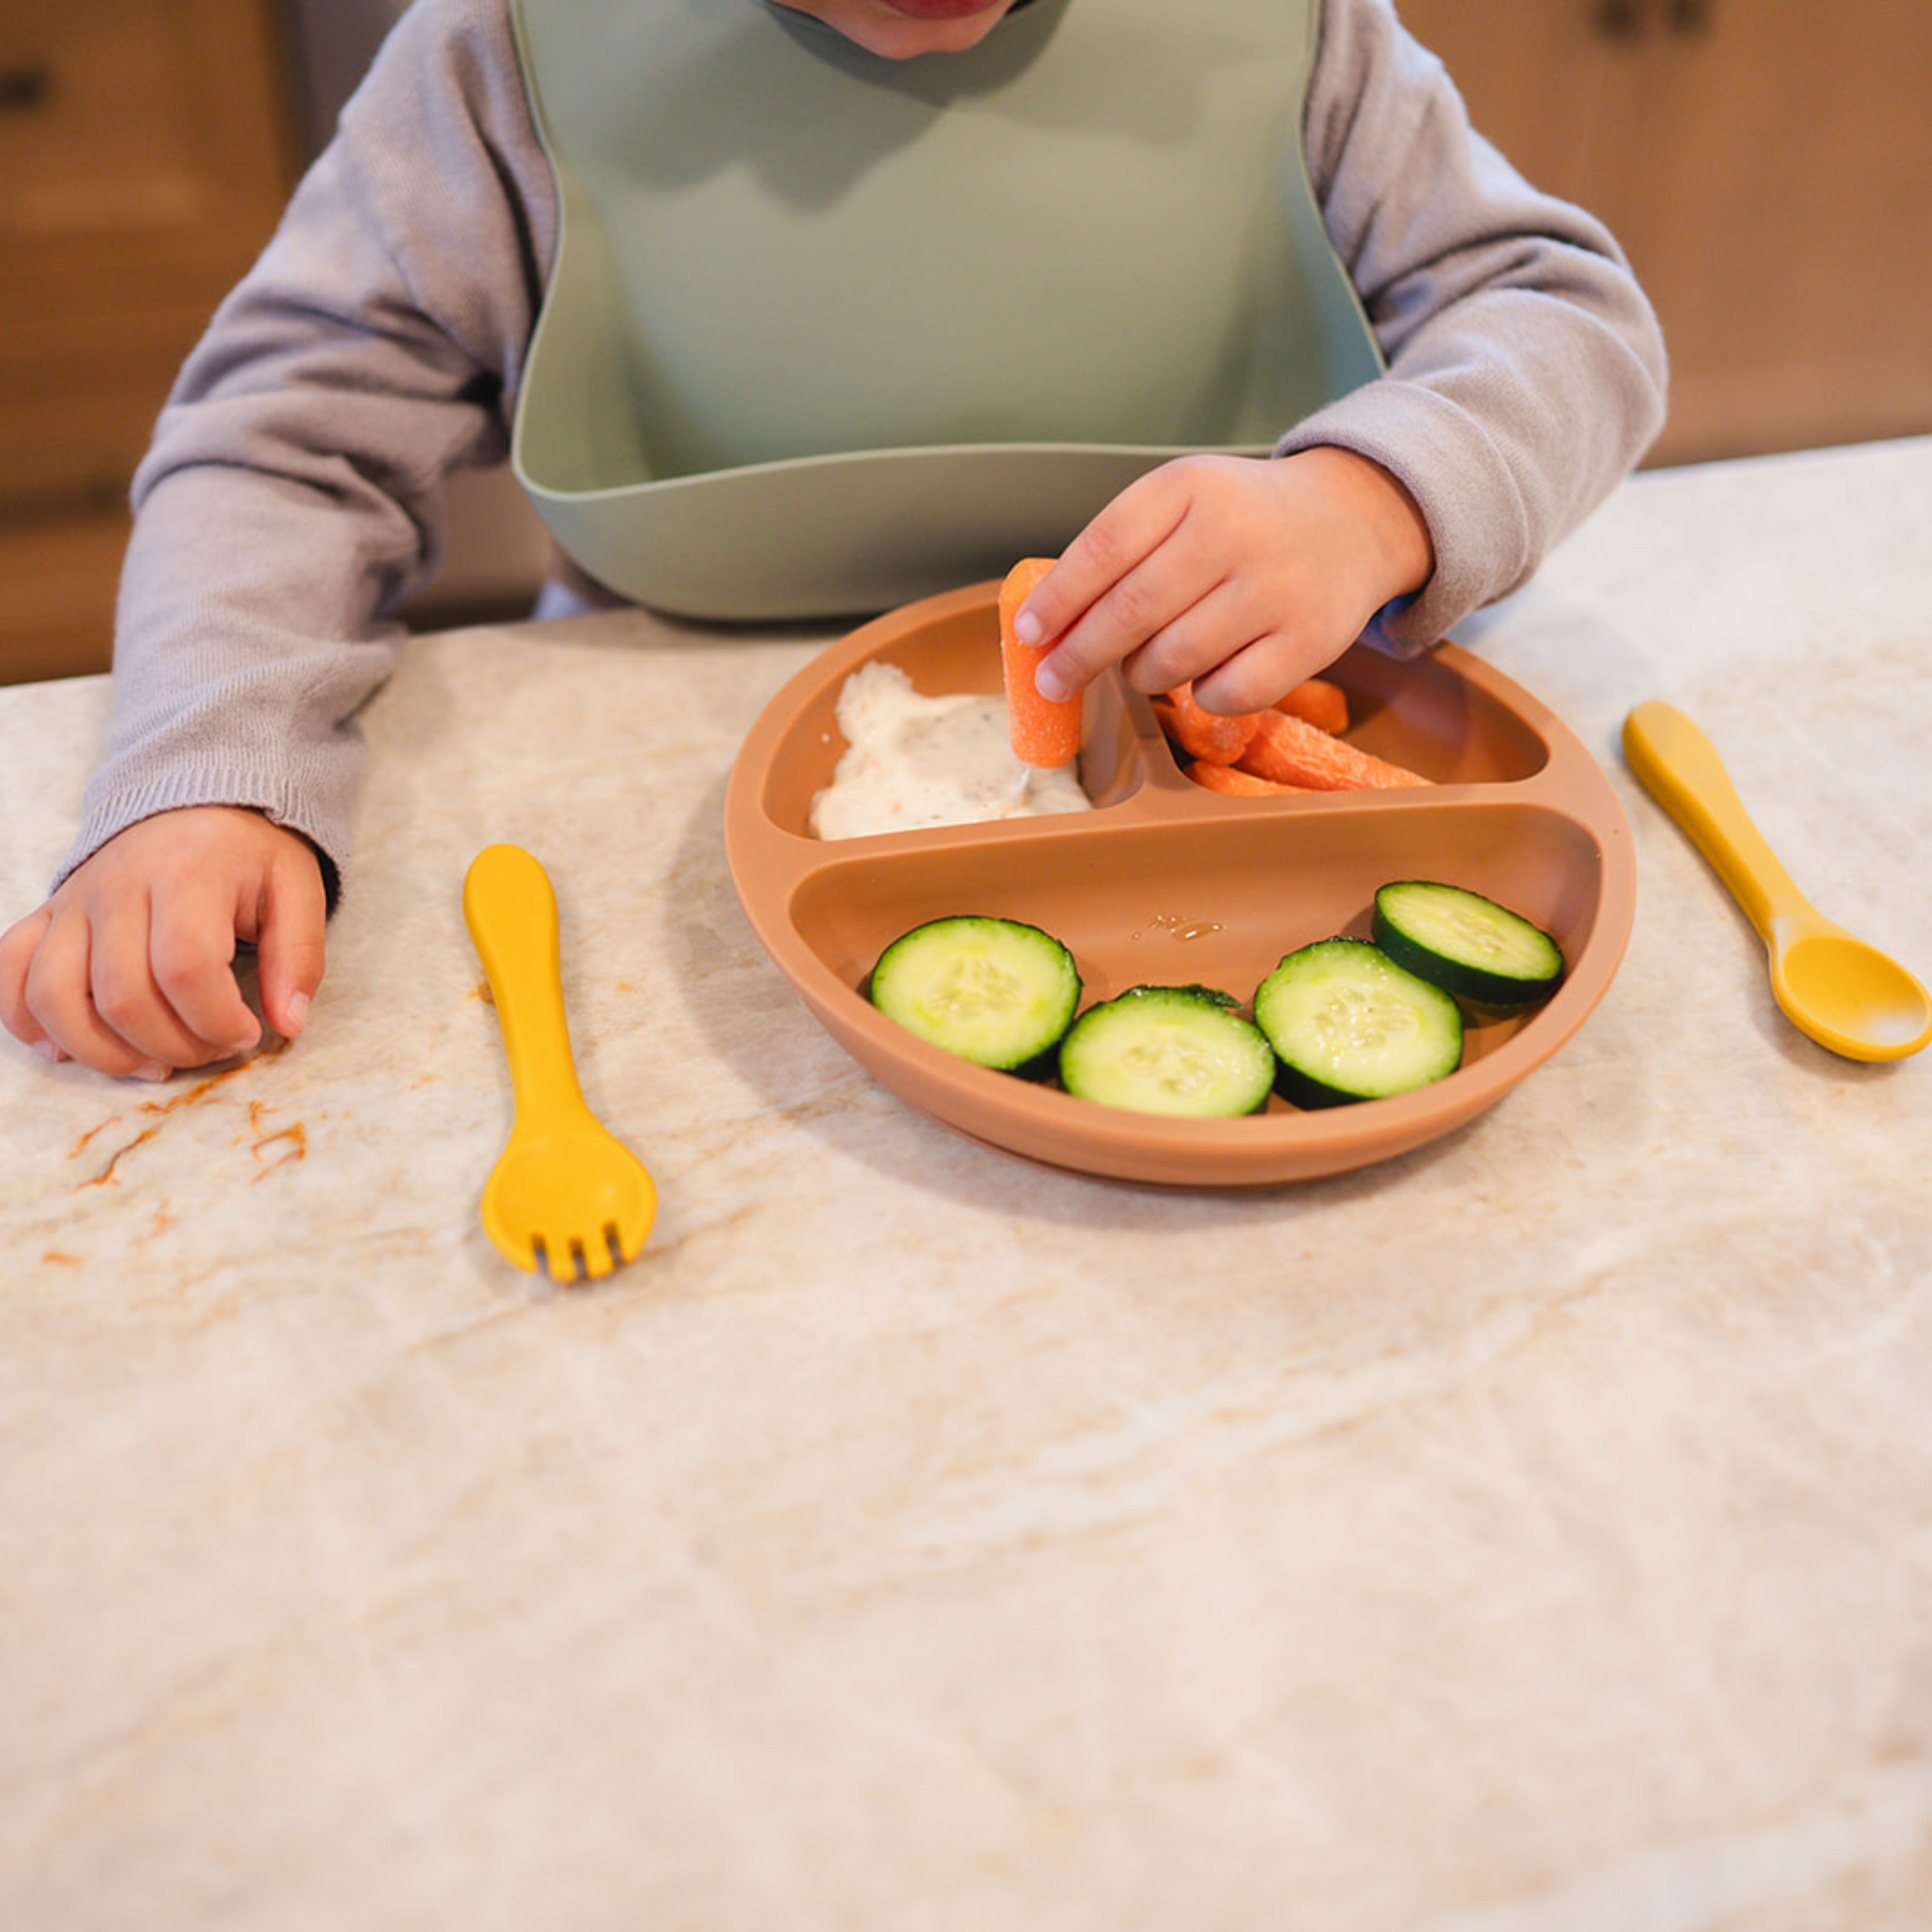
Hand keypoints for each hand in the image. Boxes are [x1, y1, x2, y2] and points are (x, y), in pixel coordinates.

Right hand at [0, 806, 326, 1080]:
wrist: (196, 798)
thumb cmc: (249, 852)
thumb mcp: (298, 889)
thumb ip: (298, 957)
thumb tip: (289, 1024)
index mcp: (186, 874)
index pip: (185, 968)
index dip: (216, 1020)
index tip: (248, 1034)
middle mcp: (116, 887)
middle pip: (121, 995)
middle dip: (173, 1045)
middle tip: (212, 1049)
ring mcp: (72, 902)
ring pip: (53, 995)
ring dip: (102, 1051)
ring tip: (153, 1064)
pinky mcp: (47, 915)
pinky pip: (10, 972)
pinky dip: (28, 1021)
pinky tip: (71, 1049)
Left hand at [1012, 446, 1435, 715]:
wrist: (1353, 520)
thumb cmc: (1244, 519)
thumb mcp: (1183, 502)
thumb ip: (1120, 549)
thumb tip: (1046, 623)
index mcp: (1191, 487)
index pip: (1103, 550)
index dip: (1057, 600)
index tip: (1028, 633)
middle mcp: (1234, 532)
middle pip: (1130, 613)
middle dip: (1078, 656)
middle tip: (1053, 681)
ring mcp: (1276, 588)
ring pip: (1171, 661)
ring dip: (1139, 675)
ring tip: (1138, 667)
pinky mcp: (1309, 641)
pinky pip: (1225, 694)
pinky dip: (1201, 695)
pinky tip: (1204, 675)